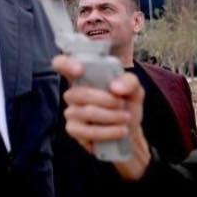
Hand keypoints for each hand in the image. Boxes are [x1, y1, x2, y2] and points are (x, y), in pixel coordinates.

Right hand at [53, 55, 149, 181]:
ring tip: (125, 118)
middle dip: (107, 100)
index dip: (66, 64)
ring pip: (86, 112)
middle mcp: (73, 93)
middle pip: (80, 93)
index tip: (80, 70)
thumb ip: (129, 82)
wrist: (130, 132)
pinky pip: (86, 131)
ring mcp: (71, 112)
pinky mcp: (73, 130)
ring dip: (112, 116)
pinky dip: (108, 131)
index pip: (61, 64)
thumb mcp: (134, 90)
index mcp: (84, 78)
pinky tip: (119, 130)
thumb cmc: (127, 106)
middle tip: (122, 104)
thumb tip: (115, 88)